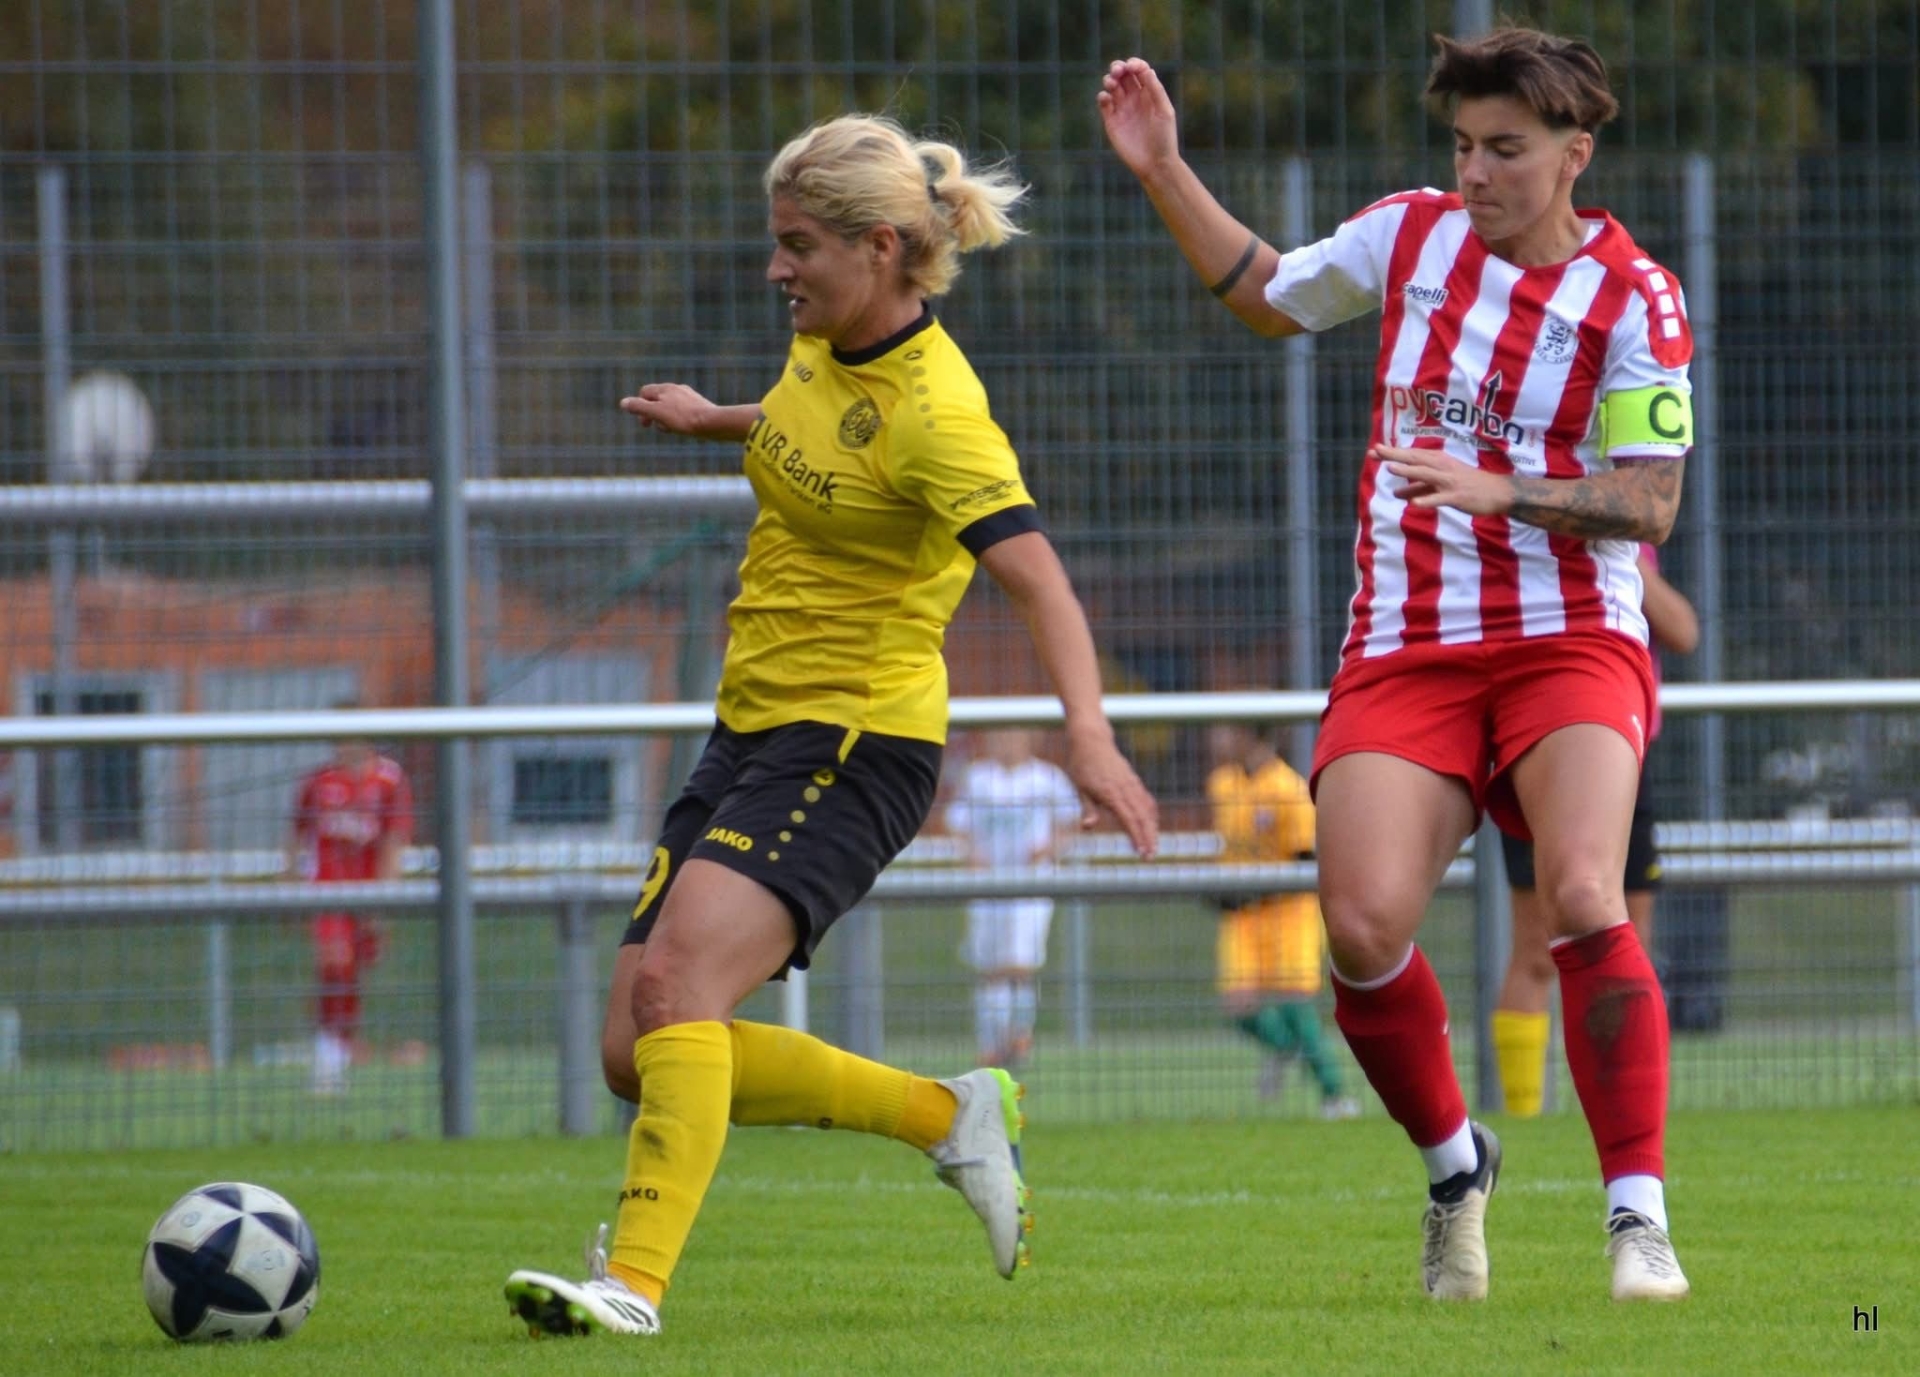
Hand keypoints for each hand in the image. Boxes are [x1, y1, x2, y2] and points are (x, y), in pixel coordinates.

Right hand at [620, 383, 717, 437]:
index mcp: (665, 388)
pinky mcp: (699, 405)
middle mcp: (677, 388)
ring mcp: (689, 396)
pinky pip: (683, 411)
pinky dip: (679, 420)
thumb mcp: (657, 413)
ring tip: (672, 429)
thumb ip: (639, 407)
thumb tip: (623, 403)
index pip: (644, 392)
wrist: (713, 422)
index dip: (640, 407)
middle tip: (656, 427)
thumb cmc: (684, 418)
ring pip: (670, 407)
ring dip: (666, 419)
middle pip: (657, 400)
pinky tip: (685, 429)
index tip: (644, 423)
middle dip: (653, 414)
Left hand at [1065, 731, 1159, 858]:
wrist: (1092, 739)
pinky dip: (1151, 814)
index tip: (1142, 852)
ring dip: (1152, 828)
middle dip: (1148, 837)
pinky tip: (1151, 824)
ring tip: (1153, 845)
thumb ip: (1087, 808)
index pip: (1129, 819)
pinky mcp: (1134, 780)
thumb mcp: (1079, 787)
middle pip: (1142, 816)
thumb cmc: (1082, 764)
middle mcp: (1126, 788)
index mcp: (1112, 793)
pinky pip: (1146, 799)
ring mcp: (1132, 783)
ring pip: (1147, 809)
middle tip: (1150, 856)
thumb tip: (1087, 827)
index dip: (1137, 837)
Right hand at [1097, 58, 1180, 179]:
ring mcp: (1123, 109)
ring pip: (1112, 86)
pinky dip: (1102, 97)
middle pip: (1124, 75)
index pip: (1140, 71)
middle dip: (1119, 68)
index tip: (1132, 66)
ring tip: (1111, 84)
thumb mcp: (1164, 111)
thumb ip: (1155, 90)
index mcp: (1150, 93)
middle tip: (1117, 71)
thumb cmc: (1164, 138)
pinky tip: (1106, 98)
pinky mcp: (1111, 122)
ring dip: (1109, 80)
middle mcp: (1135, 98)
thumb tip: (1146, 69)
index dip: (1134, 64)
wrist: (1155, 164)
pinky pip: (1104, 103)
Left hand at [1376, 444, 1513, 516]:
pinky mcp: (1457, 496)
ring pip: (1426, 475)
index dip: (1393, 453)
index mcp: (1438, 462)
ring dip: (1408, 471)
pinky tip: (1414, 504)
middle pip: (1415, 459)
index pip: (1412, 456)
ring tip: (1390, 468)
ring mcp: (1450, 481)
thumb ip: (1417, 488)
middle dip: (1395, 455)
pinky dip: (1427, 500)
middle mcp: (1442, 468)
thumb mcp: (1440, 484)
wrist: (1497, 492)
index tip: (1374, 450)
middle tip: (1376, 451)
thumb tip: (1395, 494)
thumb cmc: (1467, 485)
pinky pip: (1440, 498)